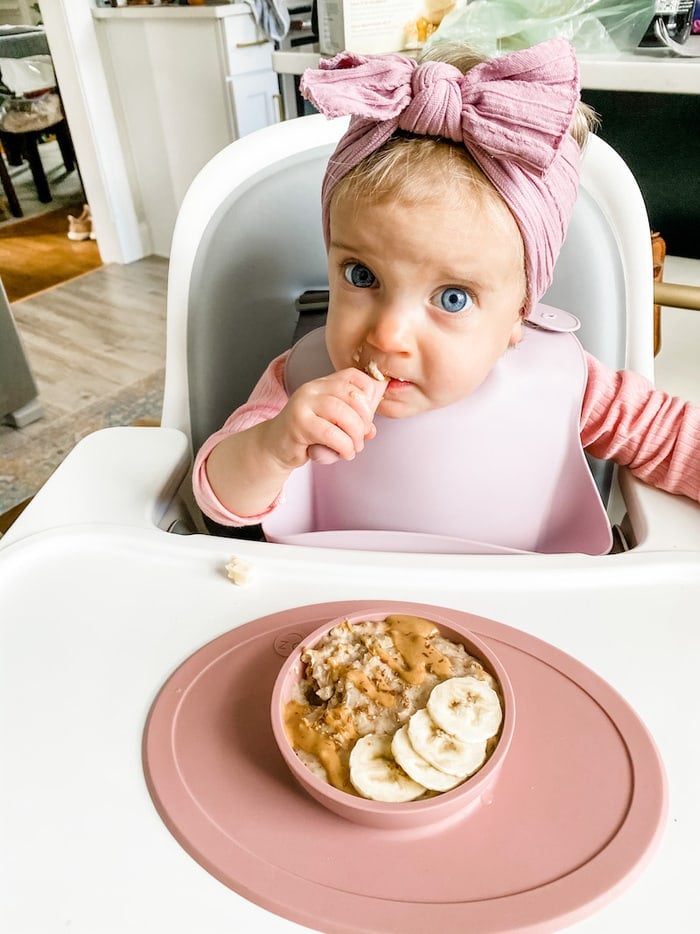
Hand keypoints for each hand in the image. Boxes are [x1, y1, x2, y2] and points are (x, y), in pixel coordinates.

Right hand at [267, 368, 385, 468]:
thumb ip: (353, 421)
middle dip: (364, 421)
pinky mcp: (298, 423)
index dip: (369, 395)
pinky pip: (331, 434)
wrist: (274, 448)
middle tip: (362, 437)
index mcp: (323, 384)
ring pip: (343, 415)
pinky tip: (343, 454)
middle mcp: (313, 389)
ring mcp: (303, 404)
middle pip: (353, 396)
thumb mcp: (333, 424)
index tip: (367, 417)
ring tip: (353, 448)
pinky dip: (344, 447)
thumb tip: (371, 429)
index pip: (354, 376)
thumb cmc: (307, 436)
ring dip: (355, 436)